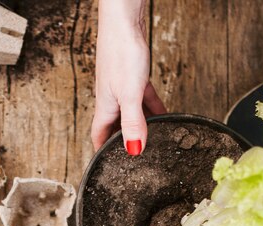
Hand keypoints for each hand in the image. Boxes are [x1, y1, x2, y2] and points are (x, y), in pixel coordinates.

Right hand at [91, 0, 165, 153]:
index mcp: (105, 106)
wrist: (124, 21)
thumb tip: (135, 150)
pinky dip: (152, 108)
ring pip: (131, 114)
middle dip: (121, 142)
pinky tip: (164, 114)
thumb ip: (133, 123)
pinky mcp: (134, 76)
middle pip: (114, 127)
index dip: (100, 152)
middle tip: (133, 157)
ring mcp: (122, 87)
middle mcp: (111, 99)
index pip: (98, 136)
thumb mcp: (130, 94)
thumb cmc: (121, 52)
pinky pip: (143, 99)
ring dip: (140, 126)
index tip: (104, 166)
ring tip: (154, 140)